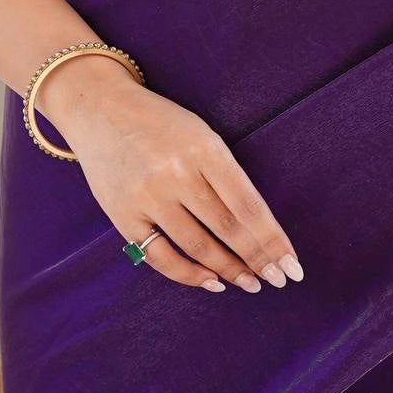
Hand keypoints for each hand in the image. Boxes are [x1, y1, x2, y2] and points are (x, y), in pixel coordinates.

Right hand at [38, 58, 303, 295]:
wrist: (99, 108)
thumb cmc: (162, 124)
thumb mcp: (202, 135)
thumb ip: (226, 176)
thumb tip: (259, 230)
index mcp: (205, 149)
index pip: (249, 206)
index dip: (273, 241)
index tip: (293, 267)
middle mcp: (176, 174)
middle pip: (227, 229)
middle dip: (259, 260)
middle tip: (279, 280)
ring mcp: (147, 196)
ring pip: (197, 246)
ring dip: (229, 271)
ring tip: (250, 283)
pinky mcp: (122, 214)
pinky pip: (160, 256)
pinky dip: (188, 274)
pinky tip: (211, 281)